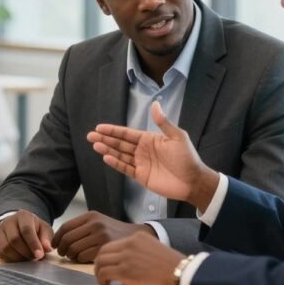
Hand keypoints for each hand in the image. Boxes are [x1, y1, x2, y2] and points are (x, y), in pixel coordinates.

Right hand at [0, 210, 53, 261]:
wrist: (18, 225)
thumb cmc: (33, 228)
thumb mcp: (43, 229)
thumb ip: (46, 238)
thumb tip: (47, 248)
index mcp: (23, 216)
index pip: (26, 230)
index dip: (33, 244)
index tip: (40, 255)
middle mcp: (8, 221)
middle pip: (14, 240)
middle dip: (26, 252)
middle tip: (34, 258)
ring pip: (6, 248)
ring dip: (18, 257)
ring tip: (27, 258)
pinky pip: (0, 253)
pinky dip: (10, 259)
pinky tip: (18, 258)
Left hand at [51, 212, 154, 262]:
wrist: (140, 238)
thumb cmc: (116, 233)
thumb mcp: (100, 222)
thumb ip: (82, 227)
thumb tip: (59, 237)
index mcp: (91, 216)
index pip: (65, 227)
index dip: (56, 238)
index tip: (54, 246)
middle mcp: (95, 224)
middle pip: (67, 239)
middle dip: (62, 249)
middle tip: (64, 254)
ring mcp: (101, 236)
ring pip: (74, 249)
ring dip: (71, 256)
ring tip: (75, 258)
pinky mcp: (105, 248)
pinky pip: (83, 257)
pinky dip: (81, 261)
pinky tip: (86, 260)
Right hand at [87, 101, 219, 210]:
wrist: (193, 181)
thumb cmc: (186, 157)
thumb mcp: (177, 137)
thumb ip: (163, 123)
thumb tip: (155, 103)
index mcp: (149, 139)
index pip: (127, 133)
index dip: (113, 130)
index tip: (99, 127)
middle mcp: (142, 150)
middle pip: (120, 143)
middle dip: (105, 139)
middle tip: (90, 135)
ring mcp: (141, 163)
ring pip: (120, 155)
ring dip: (107, 150)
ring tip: (95, 145)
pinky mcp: (141, 176)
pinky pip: (125, 168)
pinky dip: (116, 163)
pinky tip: (106, 157)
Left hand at [94, 232, 184, 284]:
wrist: (182, 274)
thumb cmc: (173, 268)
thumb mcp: (154, 251)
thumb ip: (139, 252)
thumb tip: (128, 264)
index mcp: (138, 237)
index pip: (113, 244)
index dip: (107, 255)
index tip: (107, 264)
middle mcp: (130, 243)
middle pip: (103, 251)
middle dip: (99, 262)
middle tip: (101, 273)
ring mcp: (126, 256)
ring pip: (100, 261)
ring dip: (98, 272)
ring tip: (103, 281)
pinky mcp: (125, 270)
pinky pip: (104, 273)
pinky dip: (101, 280)